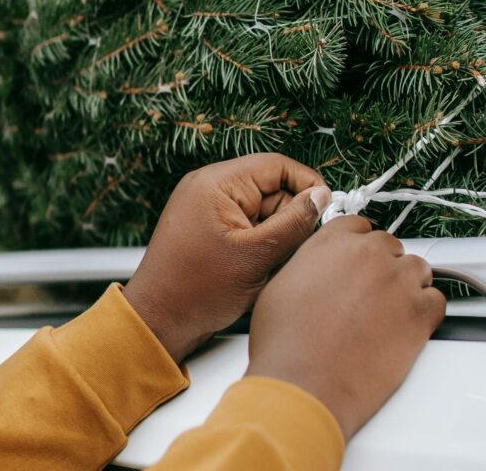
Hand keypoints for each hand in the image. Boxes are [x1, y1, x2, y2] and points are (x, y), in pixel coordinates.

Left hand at [123, 153, 331, 363]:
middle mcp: (211, 187)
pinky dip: (262, 244)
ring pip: (263, 210)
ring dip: (276, 234)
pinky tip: (261, 268)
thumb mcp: (255, 257)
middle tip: (298, 248)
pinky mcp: (211, 227)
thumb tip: (321, 198)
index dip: (307, 184)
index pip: (276, 165)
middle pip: (272, 188)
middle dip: (291, 217)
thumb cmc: (195, 291)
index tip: (327, 208)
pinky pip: (249, 224)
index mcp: (217, 183)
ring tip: (271, 264)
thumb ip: (293, 224)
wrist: (158, 321)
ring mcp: (209, 207)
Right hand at [245, 216, 444, 440]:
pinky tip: (408, 328)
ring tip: (392, 312)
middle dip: (383, 267)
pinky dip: (426, 312)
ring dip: (407, 285)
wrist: (304, 382)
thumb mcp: (281, 284)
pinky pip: (437, 300)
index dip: (361, 247)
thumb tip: (318, 270)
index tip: (361, 263)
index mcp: (331, 241)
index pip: (359, 227)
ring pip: (417, 268)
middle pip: (390, 246)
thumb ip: (309, 264)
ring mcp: (395, 279)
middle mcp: (366, 252)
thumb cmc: (286, 342)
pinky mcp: (418, 312)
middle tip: (373, 295)